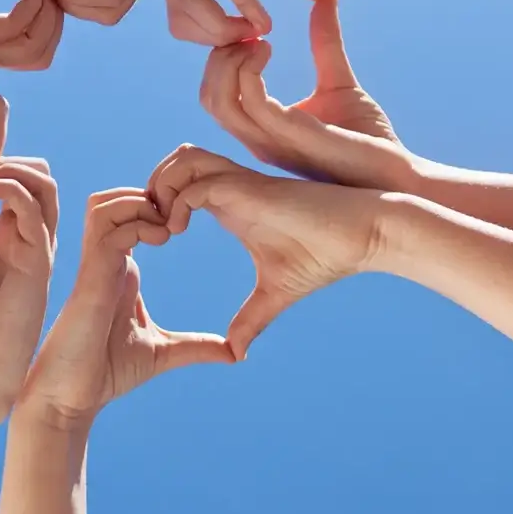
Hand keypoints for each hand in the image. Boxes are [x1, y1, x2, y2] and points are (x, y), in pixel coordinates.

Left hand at [0, 159, 57, 401]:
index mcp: (16, 231)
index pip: (24, 180)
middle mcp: (34, 234)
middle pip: (42, 174)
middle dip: (9, 158)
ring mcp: (40, 245)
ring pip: (44, 184)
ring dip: (10, 169)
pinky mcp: (39, 259)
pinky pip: (31, 209)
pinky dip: (6, 189)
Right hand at [18, 189, 230, 428]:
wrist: (73, 396)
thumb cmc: (108, 372)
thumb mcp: (163, 353)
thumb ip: (196, 346)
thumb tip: (234, 352)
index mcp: (123, 268)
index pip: (135, 215)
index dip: (162, 208)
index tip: (194, 224)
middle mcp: (107, 258)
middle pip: (117, 197)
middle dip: (151, 195)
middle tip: (181, 217)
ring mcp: (96, 263)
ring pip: (106, 202)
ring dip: (139, 203)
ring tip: (169, 226)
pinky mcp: (90, 274)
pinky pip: (107, 228)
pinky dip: (136, 223)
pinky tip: (160, 239)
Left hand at [148, 145, 383, 358]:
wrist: (364, 237)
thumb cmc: (325, 257)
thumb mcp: (276, 294)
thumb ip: (251, 319)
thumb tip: (236, 353)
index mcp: (230, 203)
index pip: (178, 182)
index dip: (157, 206)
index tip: (152, 243)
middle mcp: (231, 186)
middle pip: (173, 163)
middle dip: (150, 189)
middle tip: (148, 230)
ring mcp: (241, 183)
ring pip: (182, 160)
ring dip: (162, 189)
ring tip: (163, 229)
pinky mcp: (253, 187)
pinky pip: (200, 182)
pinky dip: (180, 200)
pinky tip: (179, 230)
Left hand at [165, 0, 337, 45]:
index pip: (182, 20)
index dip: (213, 40)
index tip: (249, 44)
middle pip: (181, 22)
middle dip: (217, 43)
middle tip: (253, 46)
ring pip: (192, 4)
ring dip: (225, 30)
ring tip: (257, 34)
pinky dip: (243, 1)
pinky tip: (263, 19)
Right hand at [200, 0, 415, 189]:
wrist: (396, 175)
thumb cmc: (368, 139)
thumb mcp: (339, 82)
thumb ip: (325, 44)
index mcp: (263, 131)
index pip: (216, 96)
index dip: (222, 59)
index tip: (250, 31)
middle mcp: (259, 139)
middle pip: (210, 98)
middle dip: (219, 57)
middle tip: (250, 32)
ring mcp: (272, 141)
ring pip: (220, 101)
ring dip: (230, 60)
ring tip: (259, 39)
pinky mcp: (293, 137)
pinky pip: (252, 103)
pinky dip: (250, 69)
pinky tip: (268, 48)